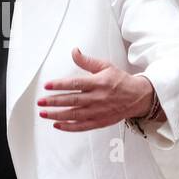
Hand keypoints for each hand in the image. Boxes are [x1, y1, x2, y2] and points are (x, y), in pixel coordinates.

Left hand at [39, 47, 156, 131]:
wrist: (138, 97)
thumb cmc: (120, 81)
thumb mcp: (105, 66)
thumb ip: (87, 61)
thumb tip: (74, 51)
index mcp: (98, 83)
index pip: (75, 84)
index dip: (59, 85)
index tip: (47, 86)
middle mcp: (97, 98)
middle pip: (72, 100)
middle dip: (54, 101)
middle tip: (41, 102)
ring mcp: (98, 112)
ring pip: (74, 115)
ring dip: (57, 115)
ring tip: (44, 113)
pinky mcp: (100, 122)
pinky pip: (82, 126)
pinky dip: (69, 126)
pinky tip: (57, 124)